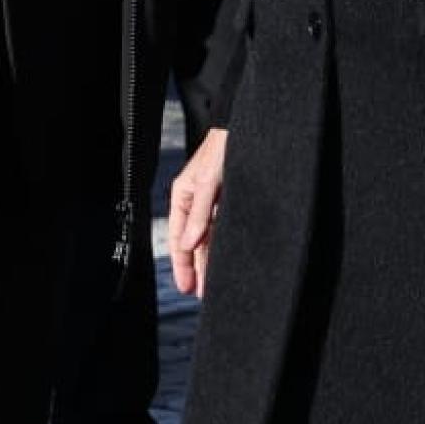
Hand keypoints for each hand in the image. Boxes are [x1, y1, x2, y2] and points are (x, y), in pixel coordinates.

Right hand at [169, 126, 227, 298]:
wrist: (246, 129)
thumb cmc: (222, 148)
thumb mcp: (207, 183)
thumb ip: (199, 215)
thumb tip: (189, 244)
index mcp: (184, 196)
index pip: (178, 238)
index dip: (182, 264)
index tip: (187, 286)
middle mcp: (197, 202)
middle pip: (194, 242)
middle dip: (196, 268)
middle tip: (200, 294)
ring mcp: (214, 203)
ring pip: (209, 239)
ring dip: (210, 261)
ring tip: (213, 285)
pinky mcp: (230, 202)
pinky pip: (223, 230)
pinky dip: (222, 247)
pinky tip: (225, 261)